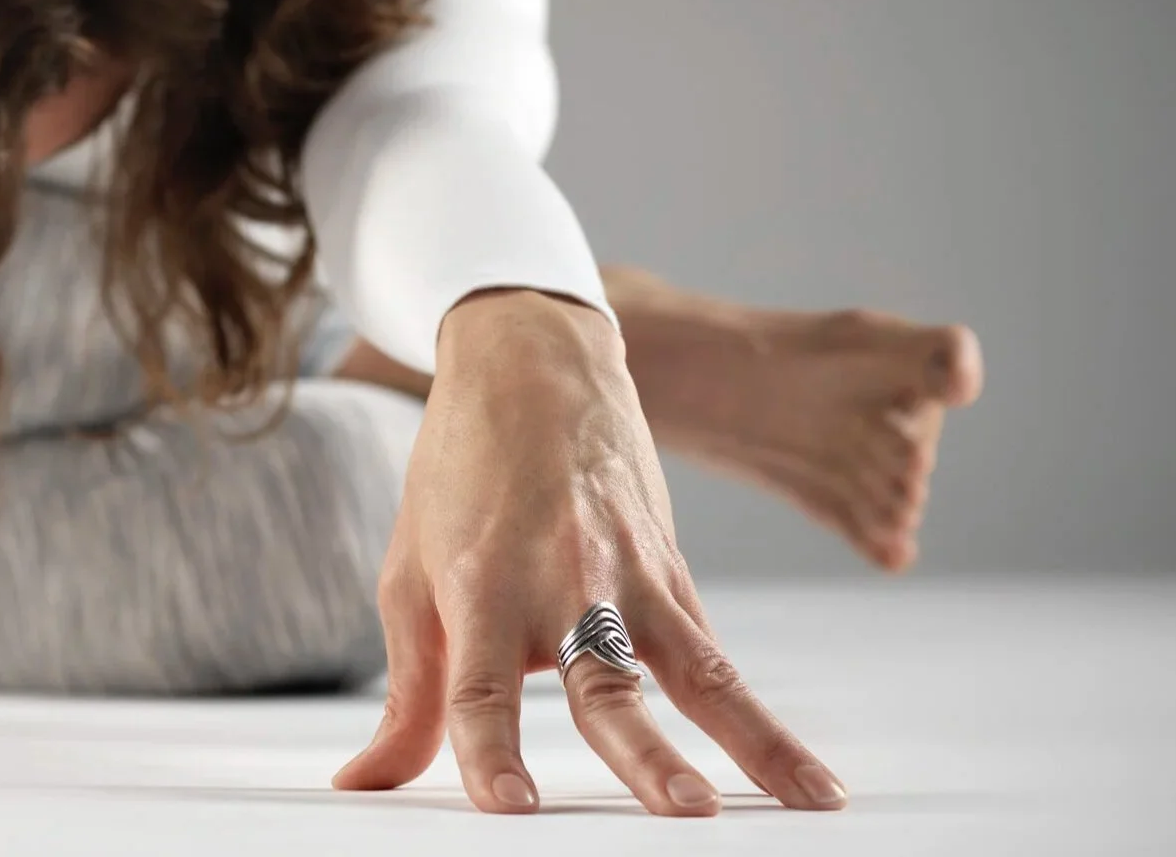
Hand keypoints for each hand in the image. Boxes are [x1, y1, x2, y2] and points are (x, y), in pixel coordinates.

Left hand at [332, 289, 846, 815]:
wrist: (533, 365)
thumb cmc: (459, 475)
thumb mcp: (411, 575)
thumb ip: (409, 692)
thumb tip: (365, 784)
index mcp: (482, 585)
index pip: (480, 687)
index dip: (491, 751)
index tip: (510, 809)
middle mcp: (565, 583)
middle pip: (607, 685)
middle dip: (649, 755)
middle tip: (685, 809)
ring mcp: (634, 578)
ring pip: (703, 670)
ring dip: (758, 739)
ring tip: (810, 798)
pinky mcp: (676, 574)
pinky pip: (715, 651)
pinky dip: (755, 710)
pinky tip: (798, 772)